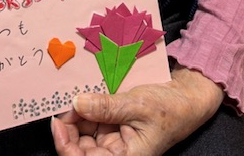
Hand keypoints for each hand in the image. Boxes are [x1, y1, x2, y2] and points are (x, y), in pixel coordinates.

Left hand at [51, 66, 223, 155]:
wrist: (186, 98)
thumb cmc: (169, 107)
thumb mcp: (138, 104)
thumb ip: (107, 106)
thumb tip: (77, 103)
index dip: (65, 145)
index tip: (56, 120)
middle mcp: (117, 153)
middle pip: (80, 149)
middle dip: (69, 126)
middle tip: (66, 100)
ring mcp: (114, 139)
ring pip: (84, 133)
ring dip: (77, 114)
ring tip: (74, 93)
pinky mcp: (114, 125)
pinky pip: (93, 120)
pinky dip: (86, 107)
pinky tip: (83, 94)